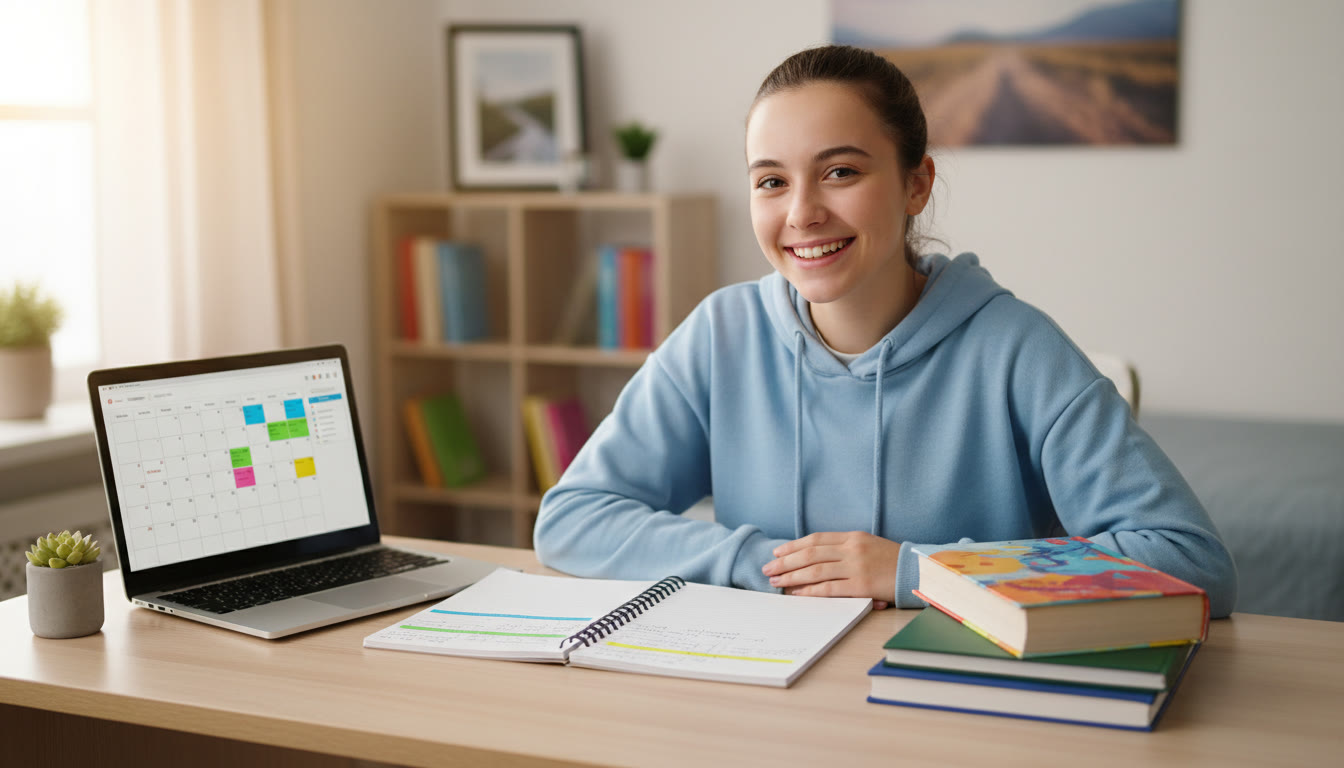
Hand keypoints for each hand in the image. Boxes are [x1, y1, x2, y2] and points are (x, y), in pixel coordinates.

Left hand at [762, 531, 901, 608]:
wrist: (919, 572)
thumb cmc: (892, 561)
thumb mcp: (868, 545)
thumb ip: (845, 547)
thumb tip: (816, 556)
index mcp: (852, 537)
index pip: (815, 539)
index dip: (793, 546)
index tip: (777, 553)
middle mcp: (852, 549)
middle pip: (810, 554)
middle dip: (786, 562)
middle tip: (768, 569)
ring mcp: (856, 567)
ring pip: (815, 571)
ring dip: (792, 577)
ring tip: (776, 582)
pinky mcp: (861, 586)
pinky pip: (829, 589)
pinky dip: (809, 591)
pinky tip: (796, 593)